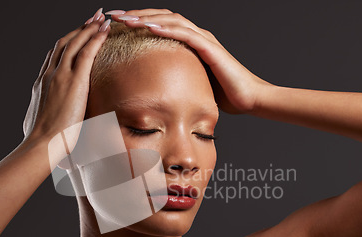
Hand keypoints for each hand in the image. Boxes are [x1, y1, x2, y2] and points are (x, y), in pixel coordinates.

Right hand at [23, 8, 109, 152]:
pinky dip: (95, 38)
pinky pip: (86, 53)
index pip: (54, 56)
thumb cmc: (43, 142)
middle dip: (79, 29)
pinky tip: (104, 30)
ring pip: (74, 43)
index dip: (67, 43)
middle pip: (63, 43)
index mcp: (41, 84)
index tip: (77, 36)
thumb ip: (48, 118)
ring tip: (101, 18)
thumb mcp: (41, 124)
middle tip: (92, 18)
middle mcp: (48, 74)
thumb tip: (52, 125)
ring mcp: (59, 76)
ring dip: (88, 28)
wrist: (41, 144)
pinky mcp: (73, 81)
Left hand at [109, 8, 271, 114]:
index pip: (159, 24)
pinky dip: (167, 29)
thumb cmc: (222, 94)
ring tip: (126, 19)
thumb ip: (174, 80)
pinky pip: (186, 35)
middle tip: (112, 15)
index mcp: (189, 42)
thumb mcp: (191, 84)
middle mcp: (196, 35)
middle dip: (136, 14)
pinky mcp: (211, 49)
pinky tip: (150, 28)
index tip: (115, 25)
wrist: (249, 98)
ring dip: (147, 18)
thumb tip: (152, 90)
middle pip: (161, 16)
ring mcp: (204, 39)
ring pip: (171, 21)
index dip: (137, 21)